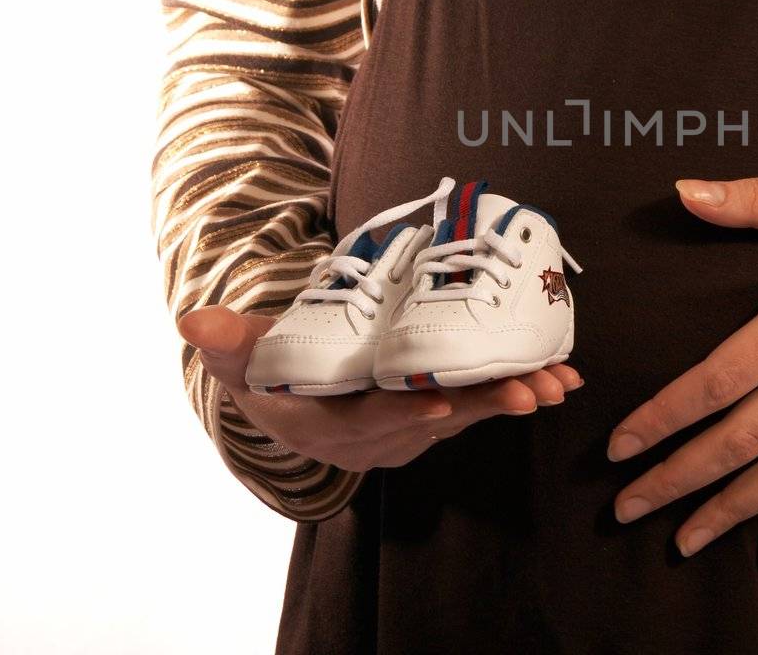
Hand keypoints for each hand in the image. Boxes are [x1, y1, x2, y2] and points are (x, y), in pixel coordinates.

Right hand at [178, 306, 583, 471]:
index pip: (370, 424)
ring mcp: (413, 426)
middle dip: (484, 406)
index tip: (436, 406)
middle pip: (437, 421)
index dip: (403, 416)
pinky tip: (562, 375)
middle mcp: (380, 436)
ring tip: (559, 382)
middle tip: (530, 391)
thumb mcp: (242, 361)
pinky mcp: (440, 408)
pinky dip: (521, 386)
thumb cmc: (268, 373)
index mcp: (332, 425)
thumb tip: (194, 321)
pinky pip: (484, 399)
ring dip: (515, 395)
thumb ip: (227, 342)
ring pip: (469, 412)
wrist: (293, 400)